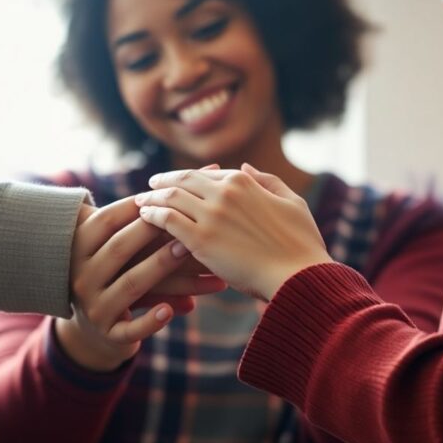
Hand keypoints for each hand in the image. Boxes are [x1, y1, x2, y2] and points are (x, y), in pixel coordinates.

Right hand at [62, 197, 222, 371]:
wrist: (94, 324)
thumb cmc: (119, 267)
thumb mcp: (123, 240)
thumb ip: (152, 213)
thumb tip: (209, 168)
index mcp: (82, 244)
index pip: (110, 219)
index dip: (141, 206)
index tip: (176, 193)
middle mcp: (83, 273)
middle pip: (121, 248)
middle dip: (156, 234)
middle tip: (193, 224)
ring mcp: (94, 304)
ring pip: (132, 284)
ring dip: (164, 268)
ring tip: (193, 255)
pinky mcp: (108, 333)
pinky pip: (131, 328)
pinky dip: (155, 319)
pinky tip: (183, 308)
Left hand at [135, 164, 333, 300]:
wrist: (299, 276)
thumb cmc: (302, 244)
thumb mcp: (292, 202)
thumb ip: (267, 181)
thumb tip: (245, 166)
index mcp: (245, 182)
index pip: (207, 174)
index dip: (189, 177)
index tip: (178, 182)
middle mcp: (225, 192)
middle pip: (183, 179)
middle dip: (164, 181)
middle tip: (151, 185)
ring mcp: (211, 215)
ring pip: (170, 196)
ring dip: (152, 196)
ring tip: (140, 201)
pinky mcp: (200, 240)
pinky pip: (167, 220)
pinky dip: (152, 215)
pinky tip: (143, 217)